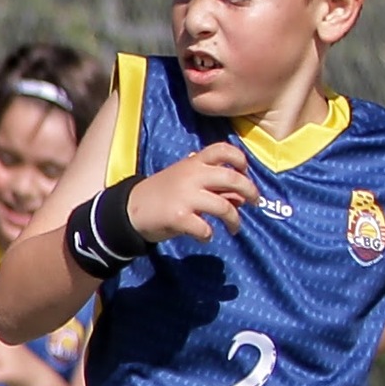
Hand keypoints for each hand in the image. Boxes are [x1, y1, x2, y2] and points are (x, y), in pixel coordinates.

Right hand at [127, 144, 258, 244]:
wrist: (130, 210)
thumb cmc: (161, 195)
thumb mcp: (186, 182)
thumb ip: (212, 186)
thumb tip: (240, 198)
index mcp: (193, 163)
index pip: (222, 150)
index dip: (239, 158)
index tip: (244, 170)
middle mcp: (191, 176)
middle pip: (232, 177)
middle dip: (250, 191)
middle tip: (255, 202)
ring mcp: (185, 196)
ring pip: (224, 206)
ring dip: (234, 220)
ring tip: (235, 228)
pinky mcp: (178, 217)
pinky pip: (205, 228)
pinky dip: (209, 234)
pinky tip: (205, 235)